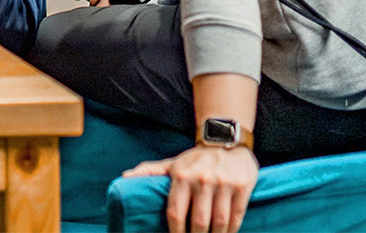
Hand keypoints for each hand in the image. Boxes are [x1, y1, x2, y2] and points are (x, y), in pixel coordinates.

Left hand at [124, 144, 256, 232]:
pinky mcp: (241, 187)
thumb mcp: (171, 163)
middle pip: (199, 222)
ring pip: (219, 222)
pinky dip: (231, 231)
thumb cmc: (194, 159)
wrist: (225, 141)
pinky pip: (236, 217)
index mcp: (181, 176)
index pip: (175, 213)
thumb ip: (149, 171)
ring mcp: (223, 184)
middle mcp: (201, 180)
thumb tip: (124, 177)